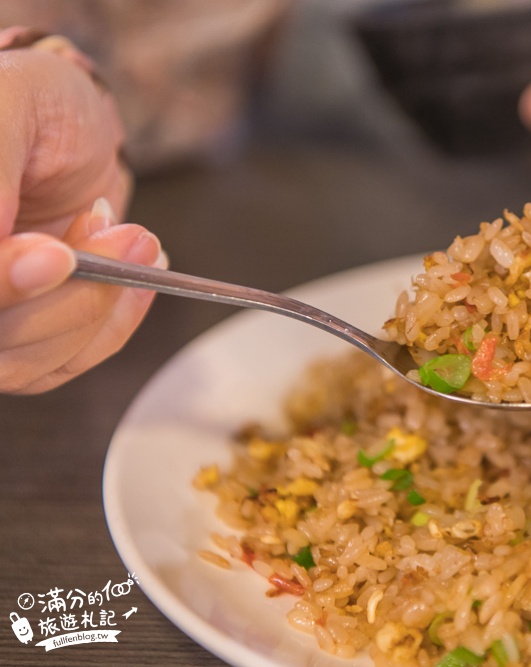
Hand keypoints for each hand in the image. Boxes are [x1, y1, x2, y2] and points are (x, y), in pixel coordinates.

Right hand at [0, 46, 164, 393]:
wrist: (70, 126)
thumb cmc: (34, 103)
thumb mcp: (12, 103)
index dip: (1, 283)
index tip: (55, 254)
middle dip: (63, 298)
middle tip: (129, 237)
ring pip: (21, 362)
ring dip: (94, 307)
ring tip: (136, 238)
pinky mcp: (23, 337)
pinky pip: (63, 361)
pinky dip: (112, 324)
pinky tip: (143, 275)